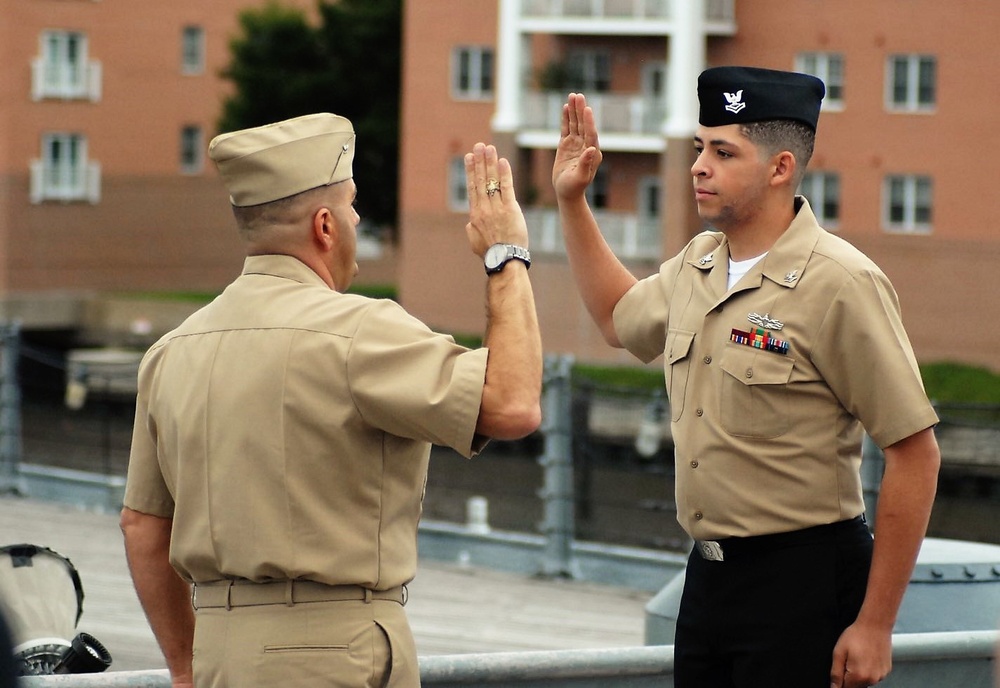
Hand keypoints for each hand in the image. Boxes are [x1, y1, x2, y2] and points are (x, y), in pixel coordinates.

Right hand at [464, 142, 527, 257]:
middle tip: (479, 146)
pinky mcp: (510, 209)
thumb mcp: (473, 240)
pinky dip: (504, 173)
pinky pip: (507, 187)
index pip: (472, 187)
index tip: (469, 157)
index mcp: (474, 214)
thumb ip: (470, 227)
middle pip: (481, 180)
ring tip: (489, 148)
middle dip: (479, 161)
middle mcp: (484, 208)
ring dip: (490, 162)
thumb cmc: (490, 253)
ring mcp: (497, 208)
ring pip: (492, 181)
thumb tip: (469, 221)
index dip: (470, 171)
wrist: (504, 260)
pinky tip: (503, 161)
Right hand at [552, 92, 602, 200]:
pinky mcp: (567, 145)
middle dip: (581, 110)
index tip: (587, 109)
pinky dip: (566, 118)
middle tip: (578, 96)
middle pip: (583, 125)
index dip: (588, 121)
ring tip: (572, 96)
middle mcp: (586, 146)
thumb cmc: (574, 188)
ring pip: (575, 124)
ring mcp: (576, 144)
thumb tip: (592, 149)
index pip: (591, 134)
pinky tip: (566, 108)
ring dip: (574, 111)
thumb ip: (586, 163)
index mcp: (592, 153)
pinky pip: (567, 129)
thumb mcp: (580, 178)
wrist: (567, 193)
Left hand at [829, 621, 891, 686]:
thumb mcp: (839, 652)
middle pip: (855, 686)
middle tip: (849, 659)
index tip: (842, 669)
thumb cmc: (857, 635)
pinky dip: (869, 669)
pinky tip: (867, 656)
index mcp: (858, 676)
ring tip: (859, 656)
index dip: (840, 680)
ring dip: (859, 674)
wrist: (875, 625)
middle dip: (849, 676)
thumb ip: (836, 673)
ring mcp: (881, 675)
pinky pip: (874, 675)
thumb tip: (834, 687)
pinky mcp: (887, 671)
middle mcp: (872, 679)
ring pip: (865, 681)